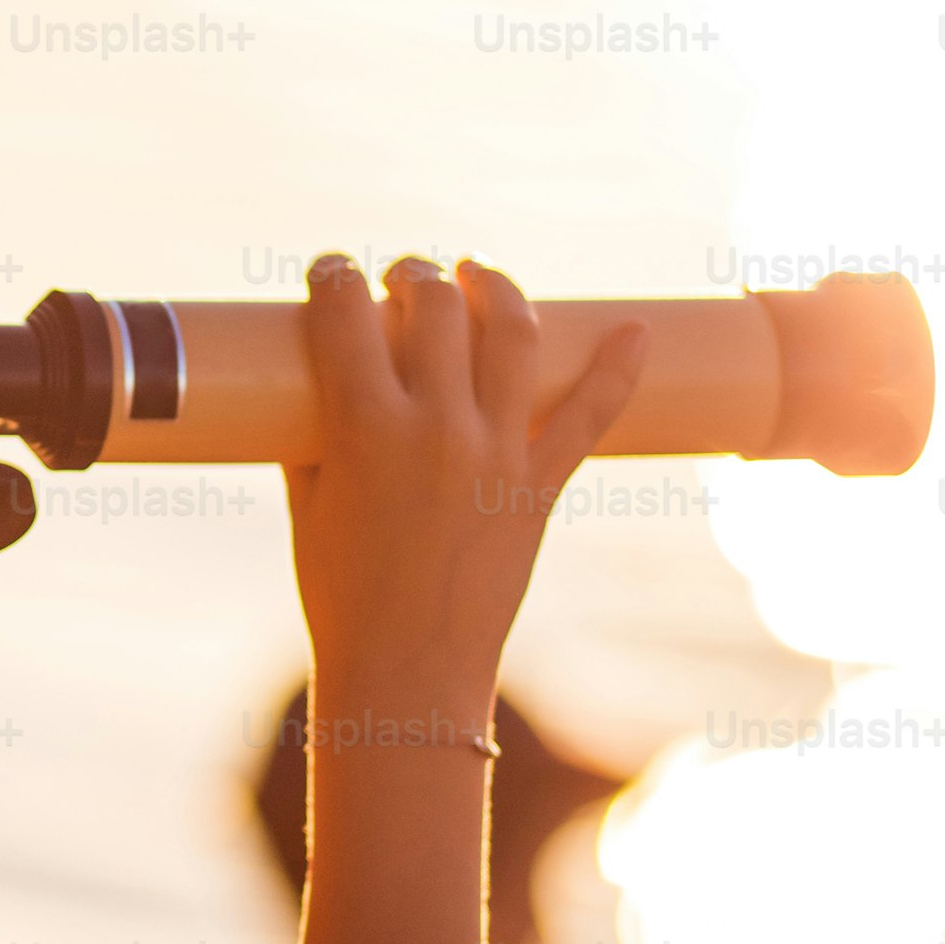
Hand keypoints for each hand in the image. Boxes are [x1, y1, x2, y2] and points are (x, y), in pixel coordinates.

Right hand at [280, 253, 646, 713]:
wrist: (407, 671)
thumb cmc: (340, 596)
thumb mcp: (309, 504)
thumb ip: (313, 437)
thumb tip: (321, 386)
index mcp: (363, 427)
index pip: (344, 315)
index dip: (332, 276)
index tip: (331, 272)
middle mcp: (435, 427)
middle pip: (434, 306)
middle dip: (412, 274)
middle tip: (402, 278)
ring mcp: (495, 453)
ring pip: (510, 333)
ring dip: (494, 288)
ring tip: (476, 277)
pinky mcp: (538, 485)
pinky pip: (590, 413)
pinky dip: (618, 368)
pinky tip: (635, 331)